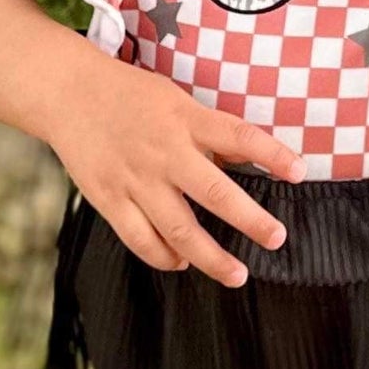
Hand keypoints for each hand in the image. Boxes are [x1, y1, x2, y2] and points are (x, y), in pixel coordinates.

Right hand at [44, 49, 302, 286]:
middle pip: (214, 193)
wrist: (68, 94)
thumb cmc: (131, 97)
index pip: (239, 136)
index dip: (272, 155)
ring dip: (211, 257)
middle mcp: (164, 152)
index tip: (300, 172)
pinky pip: (140, 239)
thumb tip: (251, 160)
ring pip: (178, 229)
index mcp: (186, 120)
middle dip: (250, 220)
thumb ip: (212, 133)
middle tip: (276, 239)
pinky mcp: (109, 199)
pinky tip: (181, 262)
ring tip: (237, 274)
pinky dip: (164, 257)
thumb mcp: (178, 101)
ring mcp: (135, 179)